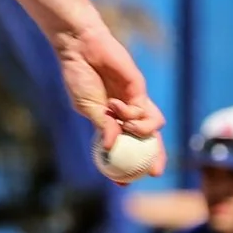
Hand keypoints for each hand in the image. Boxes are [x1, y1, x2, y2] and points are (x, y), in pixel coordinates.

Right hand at [57, 20, 164, 170]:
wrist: (81, 49)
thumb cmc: (79, 76)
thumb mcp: (86, 108)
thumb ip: (102, 127)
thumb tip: (110, 148)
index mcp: (111, 119)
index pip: (124, 146)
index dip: (126, 165)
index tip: (123, 183)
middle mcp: (127, 112)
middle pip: (148, 140)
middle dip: (154, 157)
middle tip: (153, 173)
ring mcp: (135, 101)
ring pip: (153, 126)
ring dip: (139, 131)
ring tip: (125, 125)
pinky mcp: (140, 89)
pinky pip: (145, 110)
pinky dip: (134, 115)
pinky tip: (118, 108)